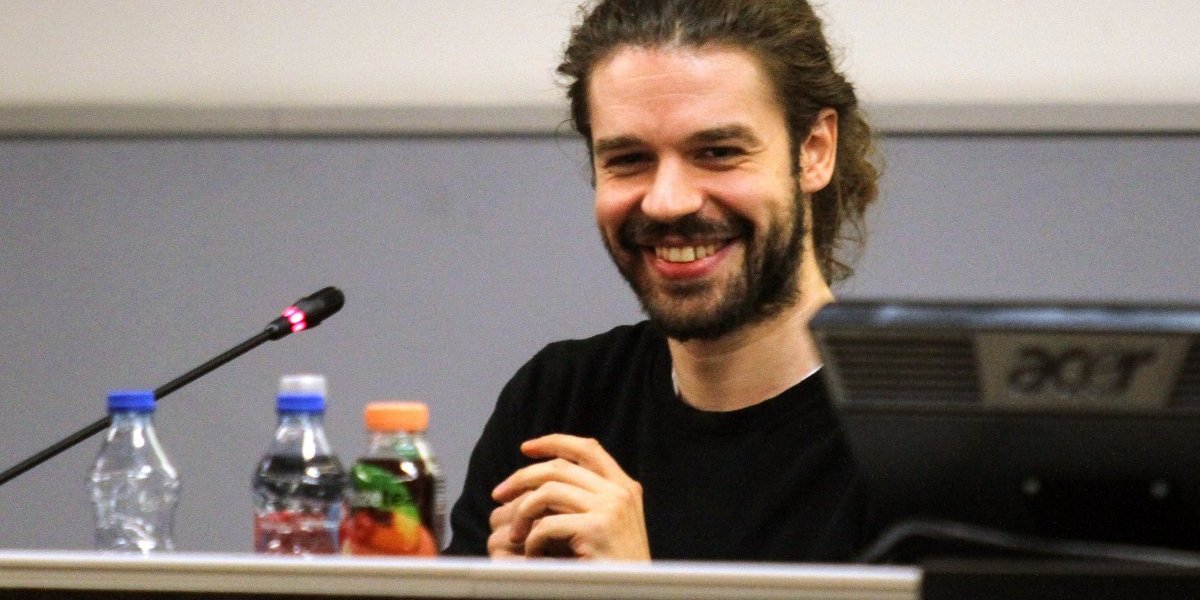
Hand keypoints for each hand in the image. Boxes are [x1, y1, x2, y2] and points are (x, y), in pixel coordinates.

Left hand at [489, 434, 649, 559]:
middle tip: (499, 494)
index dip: (554, 442)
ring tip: (516, 535)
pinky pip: (546, 525)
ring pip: (547, 492)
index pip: (587, 449)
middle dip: (522, 477)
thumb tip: (545, 480)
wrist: (634, 594)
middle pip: (559, 468)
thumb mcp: (610, 524)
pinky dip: (532, 541)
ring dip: (522, 513)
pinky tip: (533, 555)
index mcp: (625, 487)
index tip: (527, 447)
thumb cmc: (615, 567)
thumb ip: (590, 499)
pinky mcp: (596, 529)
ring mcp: (610, 509)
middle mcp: (619, 492)